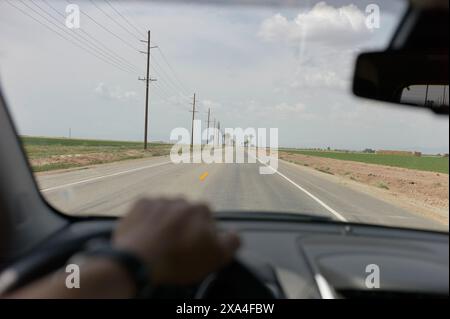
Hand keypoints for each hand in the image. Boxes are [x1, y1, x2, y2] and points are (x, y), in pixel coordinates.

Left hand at [113, 198, 239, 284]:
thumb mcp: (216, 257)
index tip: (193, 248)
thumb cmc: (179, 259)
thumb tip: (235, 234)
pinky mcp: (140, 203)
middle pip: (187, 214)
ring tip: (160, 242)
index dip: (202, 236)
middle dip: (184, 227)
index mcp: (202, 209)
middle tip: (176, 247)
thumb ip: (232, 242)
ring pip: (167, 211)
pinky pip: (148, 210)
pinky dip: (148, 220)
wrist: (139, 258)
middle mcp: (182, 199)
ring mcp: (160, 200)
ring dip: (166, 222)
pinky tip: (147, 235)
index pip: (208, 221)